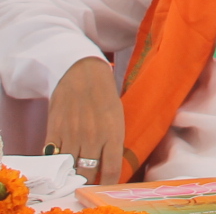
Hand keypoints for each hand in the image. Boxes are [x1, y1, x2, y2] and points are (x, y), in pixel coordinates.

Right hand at [46, 56, 124, 184]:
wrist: (82, 74)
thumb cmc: (104, 97)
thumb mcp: (117, 118)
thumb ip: (113, 142)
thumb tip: (109, 165)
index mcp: (113, 133)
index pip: (112, 170)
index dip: (109, 183)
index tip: (106, 185)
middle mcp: (93, 137)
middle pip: (88, 173)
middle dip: (88, 180)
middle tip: (88, 179)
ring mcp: (72, 135)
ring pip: (70, 168)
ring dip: (71, 172)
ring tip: (75, 170)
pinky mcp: (54, 131)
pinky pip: (53, 157)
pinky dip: (57, 161)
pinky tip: (62, 158)